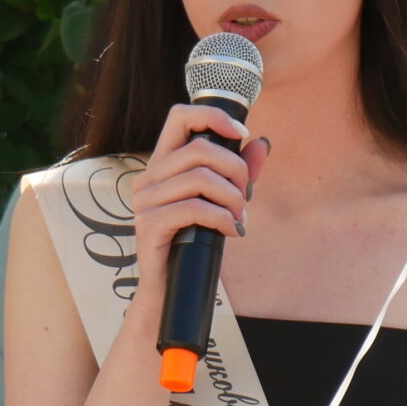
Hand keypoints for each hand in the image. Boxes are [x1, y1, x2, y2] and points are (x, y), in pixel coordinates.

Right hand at [127, 105, 270, 316]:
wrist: (172, 289)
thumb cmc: (195, 243)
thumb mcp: (222, 201)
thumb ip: (240, 172)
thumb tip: (261, 143)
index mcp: (163, 164)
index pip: (180, 116)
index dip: (212, 116)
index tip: (240, 134)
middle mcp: (149, 177)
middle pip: (199, 149)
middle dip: (235, 169)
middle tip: (246, 195)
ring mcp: (145, 201)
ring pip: (199, 178)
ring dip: (231, 197)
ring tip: (239, 216)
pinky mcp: (149, 225)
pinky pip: (193, 208)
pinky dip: (221, 217)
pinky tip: (231, 229)